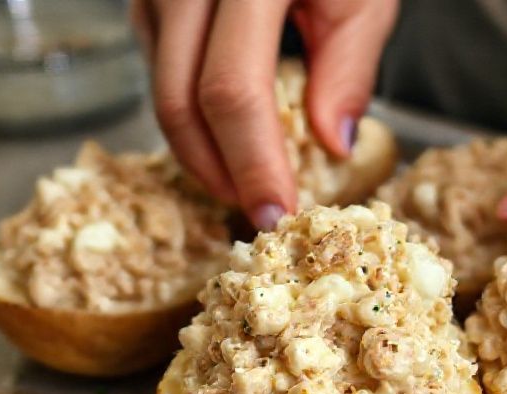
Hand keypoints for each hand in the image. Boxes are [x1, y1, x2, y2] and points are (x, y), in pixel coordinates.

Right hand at [131, 0, 398, 228]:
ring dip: (202, 150)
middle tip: (259, 211)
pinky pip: (158, 69)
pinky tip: (227, 135)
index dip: (253, 163)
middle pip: (179, 101)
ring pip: (161, 90)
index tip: (278, 213)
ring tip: (249, 179)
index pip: (234, 90)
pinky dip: (190, 114)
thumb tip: (332, 146)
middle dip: (218, 171)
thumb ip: (348, 68)